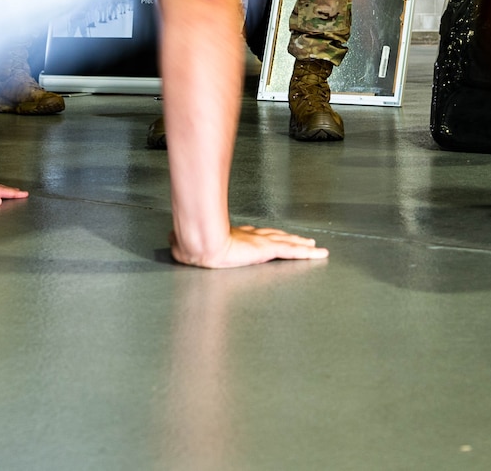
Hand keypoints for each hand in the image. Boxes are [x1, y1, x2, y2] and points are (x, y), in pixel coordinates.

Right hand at [171, 224, 327, 268]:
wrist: (199, 242)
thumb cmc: (193, 243)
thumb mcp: (189, 245)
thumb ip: (185, 244)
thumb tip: (173, 241)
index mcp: (234, 237)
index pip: (254, 236)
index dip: (265, 237)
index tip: (272, 237)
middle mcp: (250, 238)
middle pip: (276, 237)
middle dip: (289, 239)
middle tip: (303, 240)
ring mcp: (260, 243)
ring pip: (288, 244)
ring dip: (302, 246)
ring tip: (314, 247)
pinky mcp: (267, 250)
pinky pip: (292, 253)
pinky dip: (307, 254)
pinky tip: (318, 254)